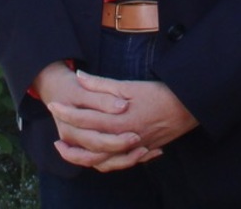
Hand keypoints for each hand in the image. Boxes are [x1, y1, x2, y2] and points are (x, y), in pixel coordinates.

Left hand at [46, 70, 197, 171]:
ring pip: (103, 162)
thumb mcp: (128, 85)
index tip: (53, 106)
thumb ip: (102, 84)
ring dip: (84, 160)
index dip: (67, 113)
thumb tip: (80, 76)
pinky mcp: (142, 152)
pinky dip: (105, 163)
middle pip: (90, 148)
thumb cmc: (158, 93)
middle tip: (56, 140)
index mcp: (118, 120)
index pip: (85, 119)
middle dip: (70, 144)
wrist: (187, 107)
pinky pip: (119, 164)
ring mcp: (133, 149)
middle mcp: (123, 138)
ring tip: (70, 153)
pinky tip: (97, 158)